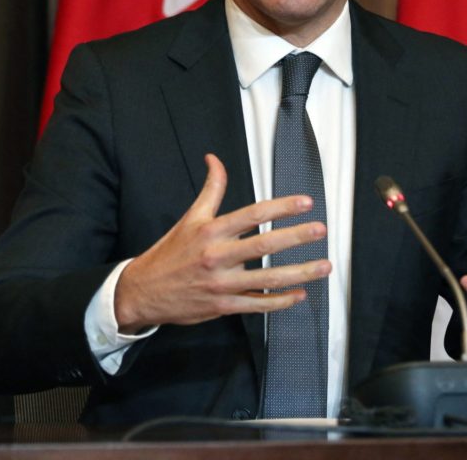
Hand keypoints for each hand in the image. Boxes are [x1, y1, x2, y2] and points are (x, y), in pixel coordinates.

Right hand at [112, 153, 330, 332]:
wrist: (143, 291)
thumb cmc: (169, 254)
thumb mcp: (190, 218)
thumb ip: (211, 190)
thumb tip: (215, 160)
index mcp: (211, 231)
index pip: (253, 214)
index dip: (281, 207)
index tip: (304, 202)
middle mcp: (218, 257)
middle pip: (265, 245)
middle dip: (297, 237)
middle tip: (320, 230)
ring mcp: (222, 284)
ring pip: (268, 278)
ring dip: (300, 272)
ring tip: (323, 266)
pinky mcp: (223, 306)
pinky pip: (257, 304)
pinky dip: (281, 301)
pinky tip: (299, 294)